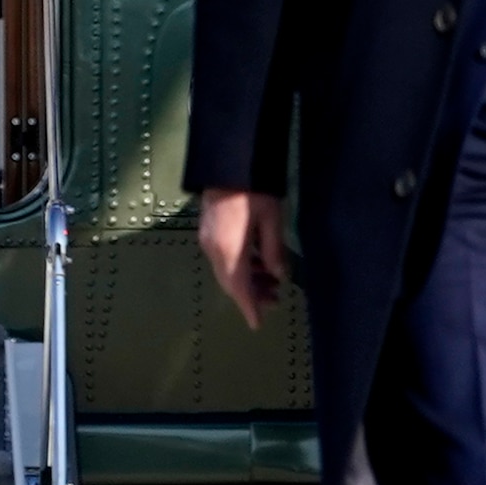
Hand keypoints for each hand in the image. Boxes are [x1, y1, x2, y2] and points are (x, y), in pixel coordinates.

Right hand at [196, 188, 287, 328]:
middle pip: (230, 282)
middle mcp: (213, 250)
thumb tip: (278, 275)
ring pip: (226, 271)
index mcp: (229, 251)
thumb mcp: (271, 219)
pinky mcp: (207, 229)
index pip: (239, 289)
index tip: (257, 324)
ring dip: (247, 279)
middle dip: (251, 294)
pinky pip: (222, 258)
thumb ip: (273, 251)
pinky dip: (239, 266)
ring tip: (271, 280)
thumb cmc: (253, 189)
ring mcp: (207, 239)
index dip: (249, 307)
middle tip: (275, 299)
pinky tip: (256, 261)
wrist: (227, 160)